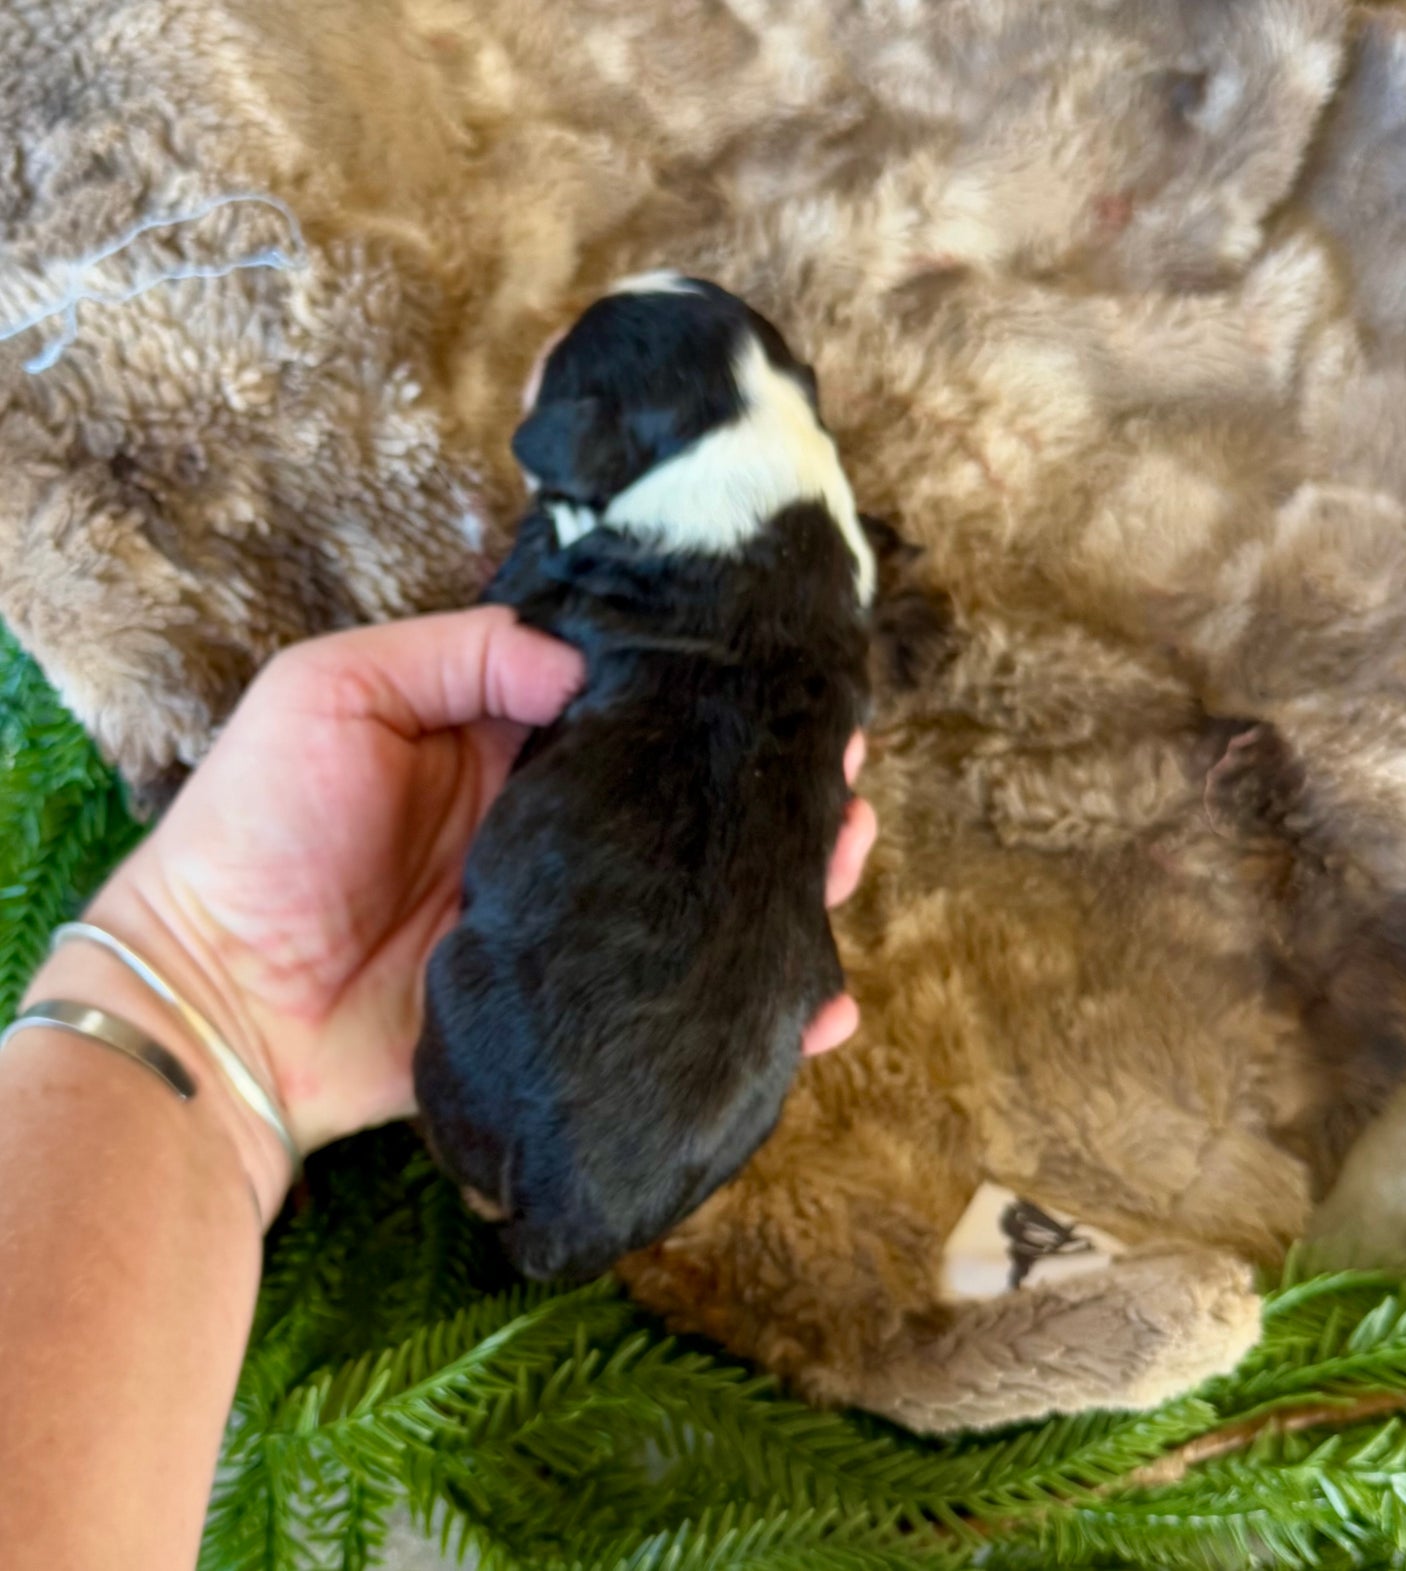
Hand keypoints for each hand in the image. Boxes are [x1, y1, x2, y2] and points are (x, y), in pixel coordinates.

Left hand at [76, 609, 874, 1216]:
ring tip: (847, 859)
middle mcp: (561, 825)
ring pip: (698, 892)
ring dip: (781, 880)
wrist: (220, 1001)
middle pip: (687, 796)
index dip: (710, 691)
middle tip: (841, 776)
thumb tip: (591, 667)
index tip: (785, 682)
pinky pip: (673, 997)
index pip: (635, 703)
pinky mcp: (576, 1005)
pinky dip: (753, 1008)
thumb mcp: (337, 690)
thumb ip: (466, 656)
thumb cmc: (262, 826)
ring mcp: (575, 920)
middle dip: (771, 784)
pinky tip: (819, 1007)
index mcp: (512, 739)